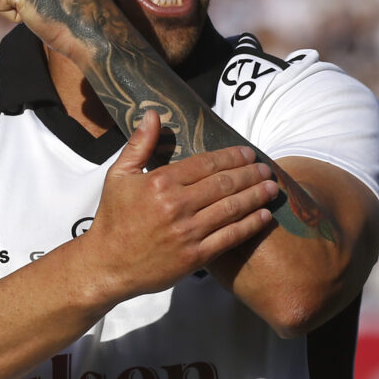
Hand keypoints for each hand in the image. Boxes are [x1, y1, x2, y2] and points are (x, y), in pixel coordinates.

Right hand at [81, 109, 278, 298]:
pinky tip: (263, 216)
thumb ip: (139, 144)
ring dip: (256, 196)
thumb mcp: (118, 175)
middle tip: (266, 168)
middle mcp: (177, 205)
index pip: (206, 163)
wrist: (106, 264)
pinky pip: (229, 237)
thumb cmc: (113, 218)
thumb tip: (153, 114)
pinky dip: (250, 225)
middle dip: (250, 174)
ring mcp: (187, 232)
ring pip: (232, 209)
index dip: (231, 156)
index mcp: (160, 182)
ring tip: (272, 187)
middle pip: (224, 184)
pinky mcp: (194, 257)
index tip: (248, 152)